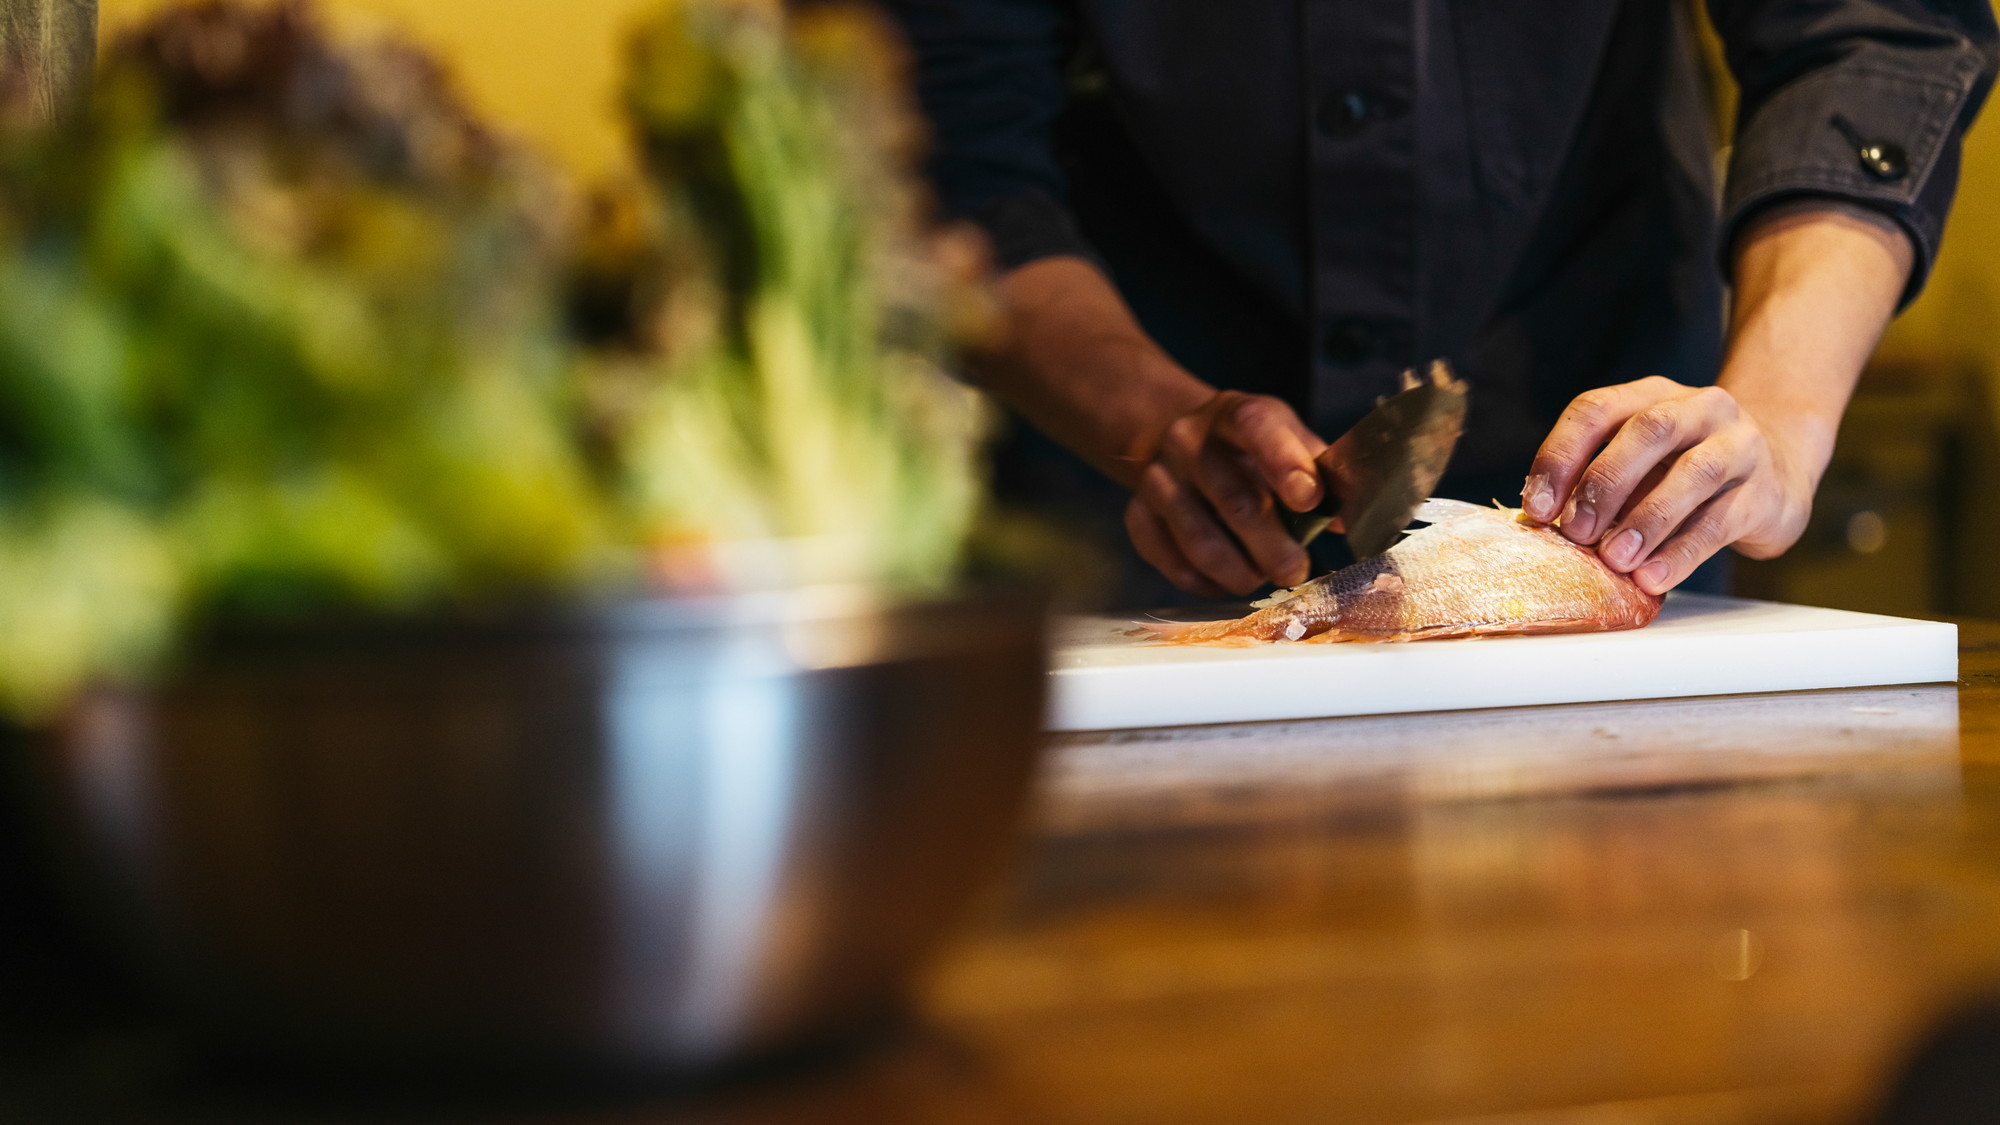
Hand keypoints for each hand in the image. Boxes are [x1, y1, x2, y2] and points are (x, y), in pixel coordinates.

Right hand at [1126, 391, 1325, 595]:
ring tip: (1261, 579)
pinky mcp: (1137, 514)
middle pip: (1233, 500)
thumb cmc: (1249, 448)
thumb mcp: (1286, 437)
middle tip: (1296, 571)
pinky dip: (1203, 582)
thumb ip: (1318, 470)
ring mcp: (1156, 478)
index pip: (1256, 427)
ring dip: (1239, 572)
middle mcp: (1187, 441)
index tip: (1310, 501)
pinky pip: (1169, 560)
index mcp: (1233, 413)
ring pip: (1199, 540)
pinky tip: (1226, 582)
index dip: (1285, 464)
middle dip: (1272, 546)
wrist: (1180, 442)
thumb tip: (1344, 516)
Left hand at [1521, 377, 1812, 595]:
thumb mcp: (1641, 463)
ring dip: (1647, 519)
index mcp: (1652, 395)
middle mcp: (1700, 408)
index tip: (1536, 507)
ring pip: (1693, 473)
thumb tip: (1547, 524)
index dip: (1560, 456)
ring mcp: (1740, 445)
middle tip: (1576, 532)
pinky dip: (1682, 552)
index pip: (1595, 410)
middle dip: (1605, 483)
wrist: (1778, 472)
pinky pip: (1722, 520)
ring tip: (1614, 559)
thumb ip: (1600, 482)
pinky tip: (1653, 577)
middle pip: (1649, 430)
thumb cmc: (1686, 470)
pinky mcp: (1765, 491)